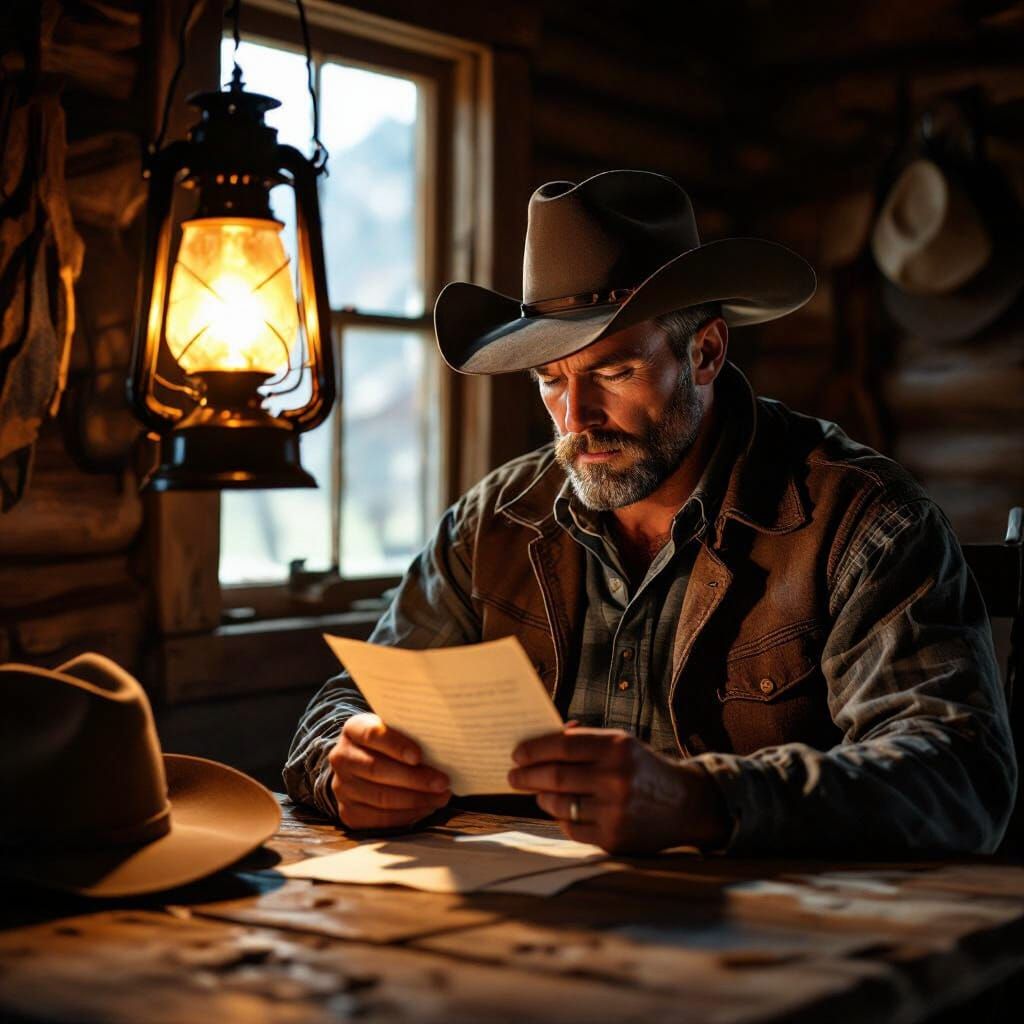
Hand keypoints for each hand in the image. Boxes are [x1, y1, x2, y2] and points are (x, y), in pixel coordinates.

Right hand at [328, 713, 450, 830]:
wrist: (363, 764)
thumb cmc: (390, 744)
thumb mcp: (396, 730)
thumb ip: (411, 734)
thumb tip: (445, 747)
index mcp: (353, 729)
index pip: (372, 734)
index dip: (396, 746)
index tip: (419, 756)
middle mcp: (342, 757)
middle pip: (377, 769)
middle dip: (414, 778)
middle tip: (442, 782)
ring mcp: (342, 787)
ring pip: (380, 797)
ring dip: (416, 799)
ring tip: (441, 797)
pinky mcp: (349, 813)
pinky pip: (380, 819)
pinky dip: (407, 815)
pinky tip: (426, 808)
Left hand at [507, 727, 730, 853]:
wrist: (685, 805)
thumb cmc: (643, 768)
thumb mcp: (621, 743)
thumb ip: (584, 742)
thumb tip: (538, 744)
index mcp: (617, 746)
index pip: (562, 745)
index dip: (534, 749)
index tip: (517, 754)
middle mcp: (616, 777)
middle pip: (555, 776)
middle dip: (527, 776)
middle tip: (514, 776)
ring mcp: (615, 810)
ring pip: (559, 804)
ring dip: (541, 797)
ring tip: (536, 791)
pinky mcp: (614, 838)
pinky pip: (572, 828)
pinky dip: (561, 818)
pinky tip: (560, 810)